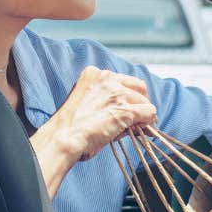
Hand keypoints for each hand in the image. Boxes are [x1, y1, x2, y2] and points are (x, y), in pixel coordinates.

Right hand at [31, 66, 156, 194]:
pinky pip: (149, 113)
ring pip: (145, 101)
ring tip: (134, 129)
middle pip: (138, 87)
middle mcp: (107, 79)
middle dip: (139, 103)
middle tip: (136, 119)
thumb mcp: (86, 103)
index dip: (127, 96)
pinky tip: (141, 131)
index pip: (122, 80)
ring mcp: (117, 94)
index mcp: (94, 74)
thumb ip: (106, 102)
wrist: (62, 138)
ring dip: (143, 116)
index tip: (125, 108)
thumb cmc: (69, 128)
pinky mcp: (125, 110)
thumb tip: (131, 113)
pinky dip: (148, 123)